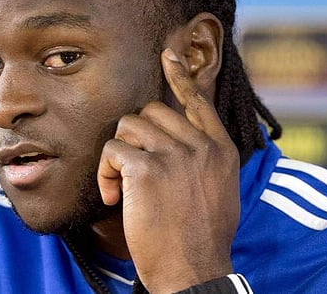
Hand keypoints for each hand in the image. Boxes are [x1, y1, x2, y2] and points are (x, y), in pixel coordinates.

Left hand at [97, 48, 239, 293]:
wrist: (193, 271)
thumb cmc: (201, 235)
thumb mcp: (219, 189)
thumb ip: (205, 157)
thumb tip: (185, 136)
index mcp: (220, 150)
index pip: (197, 101)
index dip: (179, 76)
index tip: (167, 54)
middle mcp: (200, 146)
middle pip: (151, 111)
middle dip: (133, 136)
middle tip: (131, 168)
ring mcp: (175, 156)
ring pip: (127, 127)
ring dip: (117, 156)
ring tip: (122, 187)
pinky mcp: (147, 170)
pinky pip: (112, 151)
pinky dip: (105, 174)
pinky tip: (114, 197)